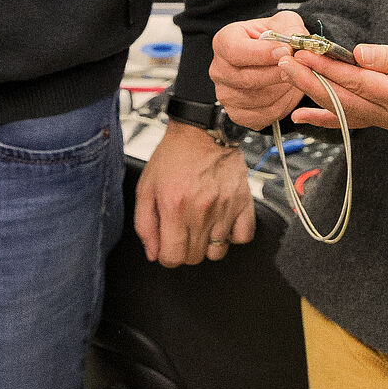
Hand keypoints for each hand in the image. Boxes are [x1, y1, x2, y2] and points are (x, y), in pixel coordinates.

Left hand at [134, 119, 254, 266]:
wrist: (202, 130)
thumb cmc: (173, 156)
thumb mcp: (147, 187)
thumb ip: (145, 224)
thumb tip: (153, 253)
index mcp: (173, 207)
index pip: (172, 258)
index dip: (166, 256)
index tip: (167, 246)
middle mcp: (201, 211)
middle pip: (194, 257)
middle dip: (184, 250)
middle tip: (182, 232)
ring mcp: (225, 208)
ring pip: (217, 252)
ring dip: (207, 245)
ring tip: (202, 227)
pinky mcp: (243, 202)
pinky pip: (243, 237)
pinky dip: (232, 236)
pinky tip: (222, 224)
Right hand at [211, 10, 307, 128]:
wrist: (275, 60)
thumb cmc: (275, 39)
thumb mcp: (284, 23)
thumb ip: (289, 29)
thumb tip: (291, 46)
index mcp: (224, 41)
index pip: (235, 51)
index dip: (262, 53)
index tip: (285, 51)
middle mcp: (219, 69)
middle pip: (246, 78)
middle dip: (277, 74)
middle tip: (297, 68)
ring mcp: (225, 94)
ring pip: (257, 99)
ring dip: (282, 90)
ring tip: (293, 78)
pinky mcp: (237, 114)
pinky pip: (262, 116)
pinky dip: (281, 106)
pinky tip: (286, 92)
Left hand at [277, 35, 387, 133]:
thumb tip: (359, 54)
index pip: (360, 83)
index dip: (330, 69)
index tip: (305, 53)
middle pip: (345, 99)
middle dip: (312, 80)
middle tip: (286, 61)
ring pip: (343, 110)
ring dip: (313, 93)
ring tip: (288, 75)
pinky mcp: (382, 119)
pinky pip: (350, 121)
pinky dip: (324, 118)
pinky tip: (301, 115)